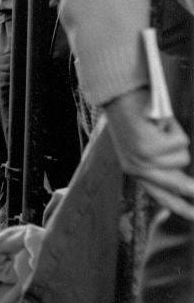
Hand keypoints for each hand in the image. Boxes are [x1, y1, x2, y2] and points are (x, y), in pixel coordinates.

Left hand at [103, 87, 193, 218]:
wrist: (117, 96)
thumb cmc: (133, 116)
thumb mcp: (142, 144)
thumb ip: (160, 164)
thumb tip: (186, 185)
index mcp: (133, 169)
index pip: (160, 195)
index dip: (180, 207)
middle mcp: (137, 168)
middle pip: (178, 185)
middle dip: (191, 188)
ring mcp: (144, 158)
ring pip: (183, 157)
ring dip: (176, 139)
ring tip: (158, 126)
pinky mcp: (150, 146)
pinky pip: (181, 141)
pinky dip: (174, 127)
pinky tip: (158, 120)